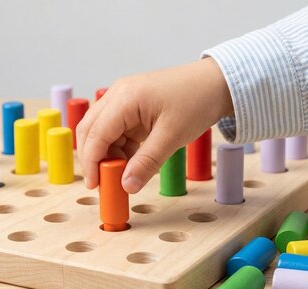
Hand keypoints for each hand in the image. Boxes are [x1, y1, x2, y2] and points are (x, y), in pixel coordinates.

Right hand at [76, 57, 233, 193]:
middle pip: (90, 130)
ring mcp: (123, 99)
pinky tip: (132, 162)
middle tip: (104, 184)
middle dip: (94, 158)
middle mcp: (118, 94)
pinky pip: (116, 130)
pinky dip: (120, 148)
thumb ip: (146, 163)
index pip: (95, 133)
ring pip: (102, 132)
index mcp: (125, 98)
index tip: (94, 185)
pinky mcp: (131, 107)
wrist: (217, 83)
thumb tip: (126, 186)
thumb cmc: (197, 101)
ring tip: (123, 174)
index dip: (91, 162)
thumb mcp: (172, 137)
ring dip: (108, 155)